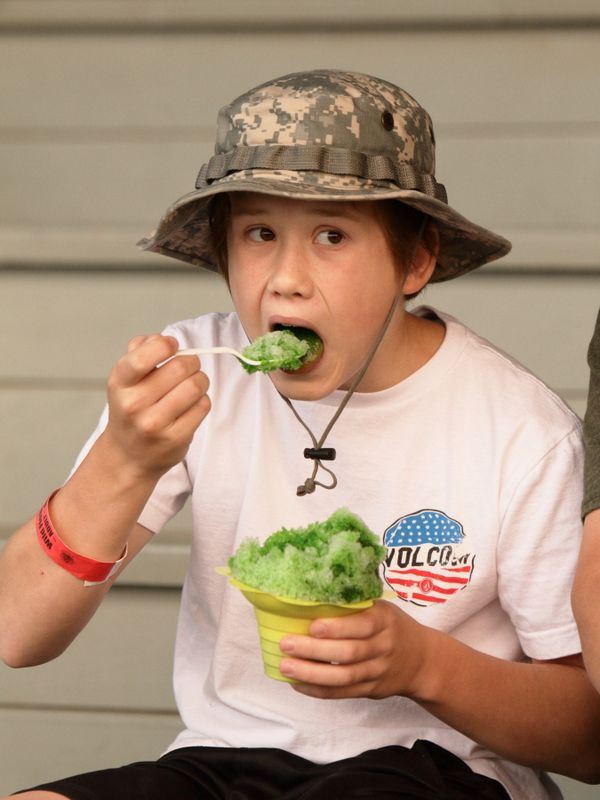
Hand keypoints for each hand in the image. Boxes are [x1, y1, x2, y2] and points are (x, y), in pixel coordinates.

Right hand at [102, 334, 210, 477]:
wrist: (128, 455)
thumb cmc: (130, 409)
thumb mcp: (124, 379)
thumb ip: (139, 351)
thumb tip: (160, 339)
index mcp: (120, 383)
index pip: (142, 357)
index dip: (165, 345)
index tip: (173, 346)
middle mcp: (134, 404)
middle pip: (180, 368)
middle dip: (191, 362)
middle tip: (189, 367)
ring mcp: (154, 424)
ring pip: (195, 386)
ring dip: (200, 380)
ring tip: (192, 385)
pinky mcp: (175, 438)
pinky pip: (203, 406)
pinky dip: (202, 400)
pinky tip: (191, 404)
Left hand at [278, 600, 434, 699]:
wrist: (422, 660)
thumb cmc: (391, 626)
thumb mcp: (381, 609)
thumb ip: (355, 606)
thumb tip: (311, 596)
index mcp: (385, 620)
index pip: (362, 625)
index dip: (337, 628)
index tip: (312, 626)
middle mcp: (383, 647)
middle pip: (349, 653)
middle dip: (315, 651)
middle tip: (286, 644)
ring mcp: (378, 672)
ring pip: (344, 677)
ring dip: (312, 673)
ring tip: (286, 667)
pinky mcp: (371, 690)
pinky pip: (343, 693)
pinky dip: (319, 690)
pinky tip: (298, 684)